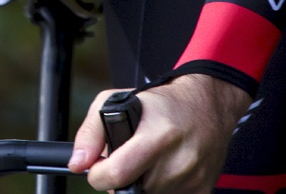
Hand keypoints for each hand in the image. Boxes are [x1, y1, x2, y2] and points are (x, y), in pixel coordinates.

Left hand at [68, 74, 250, 193]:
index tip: (97, 170)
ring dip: (142, 185)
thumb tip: (77, 164)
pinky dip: (161, 189)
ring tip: (149, 162)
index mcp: (157, 135)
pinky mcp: (203, 191)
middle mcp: (178, 160)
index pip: (118, 173)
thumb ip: (91, 132)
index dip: (99, 176)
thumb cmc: (162, 104)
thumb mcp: (118, 100)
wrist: (207, 107)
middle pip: (133, 190)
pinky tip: (164, 171)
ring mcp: (192, 179)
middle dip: (122, 180)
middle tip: (128, 161)